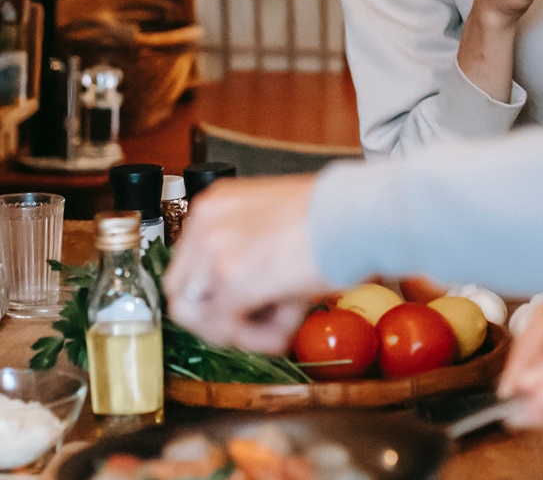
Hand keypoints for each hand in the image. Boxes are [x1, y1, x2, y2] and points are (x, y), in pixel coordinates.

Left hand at [165, 175, 330, 353]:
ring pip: (202, 320)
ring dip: (244, 331)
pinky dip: (259, 337)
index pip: (187, 268)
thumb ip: (248, 251)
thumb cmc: (334, 215)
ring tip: (287, 318)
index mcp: (214, 204)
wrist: (360, 212)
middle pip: (182, 297)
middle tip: (262, 323)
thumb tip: (240, 298)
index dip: (216, 298)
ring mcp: (214, 250)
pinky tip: (292, 319)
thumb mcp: (274, 222)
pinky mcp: (232, 279)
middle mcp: (205, 223)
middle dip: (222, 321)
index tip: (247, 308)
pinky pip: (228, 329)